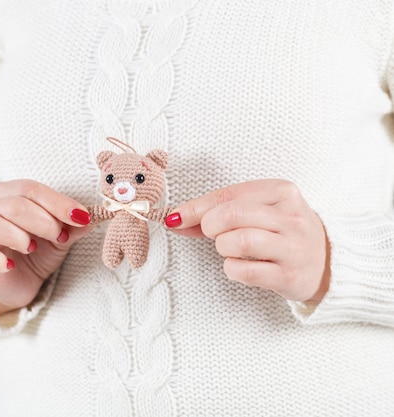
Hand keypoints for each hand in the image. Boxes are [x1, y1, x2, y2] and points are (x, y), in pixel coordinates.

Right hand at [0, 180, 92, 316]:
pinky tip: (10, 265)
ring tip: (33, 248)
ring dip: (17, 235)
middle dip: (43, 220)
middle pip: (14, 204)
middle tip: (60, 237)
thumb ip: (75, 225)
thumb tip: (98, 214)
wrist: (23, 284)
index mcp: (10, 195)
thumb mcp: (61, 237)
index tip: (81, 216)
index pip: (32, 189)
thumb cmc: (39, 253)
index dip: (58, 202)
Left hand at [165, 179, 329, 301]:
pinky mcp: (291, 276)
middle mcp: (291, 217)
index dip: (195, 208)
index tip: (175, 218)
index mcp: (281, 192)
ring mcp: (294, 247)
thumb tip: (175, 219)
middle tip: (214, 235)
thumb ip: (216, 213)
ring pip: (238, 241)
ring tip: (230, 250)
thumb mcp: (257, 212)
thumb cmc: (282, 232)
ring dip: (223, 248)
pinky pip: (245, 271)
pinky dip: (232, 269)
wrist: (328, 263)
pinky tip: (240, 267)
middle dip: (210, 227)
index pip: (228, 195)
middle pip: (231, 216)